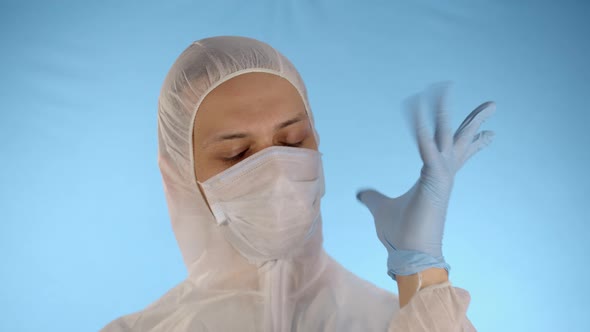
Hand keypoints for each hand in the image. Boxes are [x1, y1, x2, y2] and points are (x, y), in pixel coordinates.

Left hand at [356, 83, 495, 279]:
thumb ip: (372, 198)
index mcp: (436, 178)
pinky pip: (426, 145)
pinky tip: (417, 107)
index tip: (490, 133)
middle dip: (476, 121)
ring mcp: (441, 176)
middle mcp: (443, 174)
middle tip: (493, 104)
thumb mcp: (380, 209)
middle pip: (461, 141)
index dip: (473, 141)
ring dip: (449, 112)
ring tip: (459, 92)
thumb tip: (360, 194)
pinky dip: (421, 126)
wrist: (409, 256)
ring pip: (448, 136)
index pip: (456, 153)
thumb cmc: (400, 235)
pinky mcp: (433, 179)